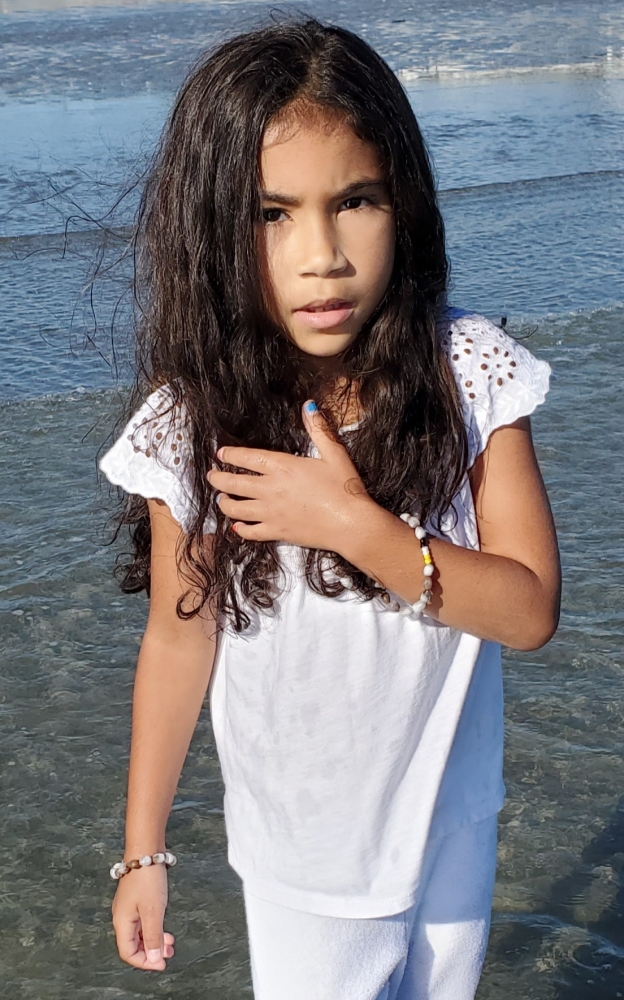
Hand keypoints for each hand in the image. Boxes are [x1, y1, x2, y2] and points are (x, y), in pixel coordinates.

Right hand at [111, 865, 174, 970]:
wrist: (145, 851)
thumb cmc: (147, 879)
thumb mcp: (153, 911)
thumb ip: (153, 936)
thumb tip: (153, 959)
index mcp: (122, 923)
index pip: (128, 953)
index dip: (145, 962)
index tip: (162, 963)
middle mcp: (122, 917)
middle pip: (133, 944)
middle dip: (151, 952)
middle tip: (170, 953)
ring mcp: (128, 908)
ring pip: (139, 933)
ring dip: (154, 940)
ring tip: (170, 942)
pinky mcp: (136, 900)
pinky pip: (142, 922)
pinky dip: (153, 928)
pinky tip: (164, 927)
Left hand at [207, 401, 375, 551]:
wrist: (352, 524)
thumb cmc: (345, 488)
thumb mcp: (334, 453)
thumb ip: (318, 429)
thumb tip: (309, 406)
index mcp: (283, 467)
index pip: (247, 458)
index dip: (231, 454)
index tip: (220, 453)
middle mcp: (271, 489)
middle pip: (234, 482)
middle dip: (218, 478)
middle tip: (211, 475)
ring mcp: (271, 513)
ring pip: (236, 508)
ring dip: (224, 503)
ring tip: (221, 499)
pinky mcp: (277, 532)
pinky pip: (250, 532)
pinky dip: (240, 529)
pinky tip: (237, 527)